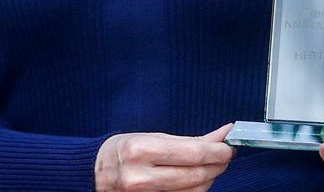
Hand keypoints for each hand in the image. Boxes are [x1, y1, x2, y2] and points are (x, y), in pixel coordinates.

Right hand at [94, 124, 232, 191]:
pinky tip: (195, 179)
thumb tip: (222, 136)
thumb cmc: (122, 151)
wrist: (94, 174)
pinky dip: (196, 189)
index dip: (218, 151)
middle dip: (217, 165)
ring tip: (209, 166)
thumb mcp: (150, 137)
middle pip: (197, 175)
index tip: (228, 147)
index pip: (193, 153)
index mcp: (140, 150)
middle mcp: (142, 177)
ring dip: (209, 179)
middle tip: (224, 155)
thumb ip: (187, 140)